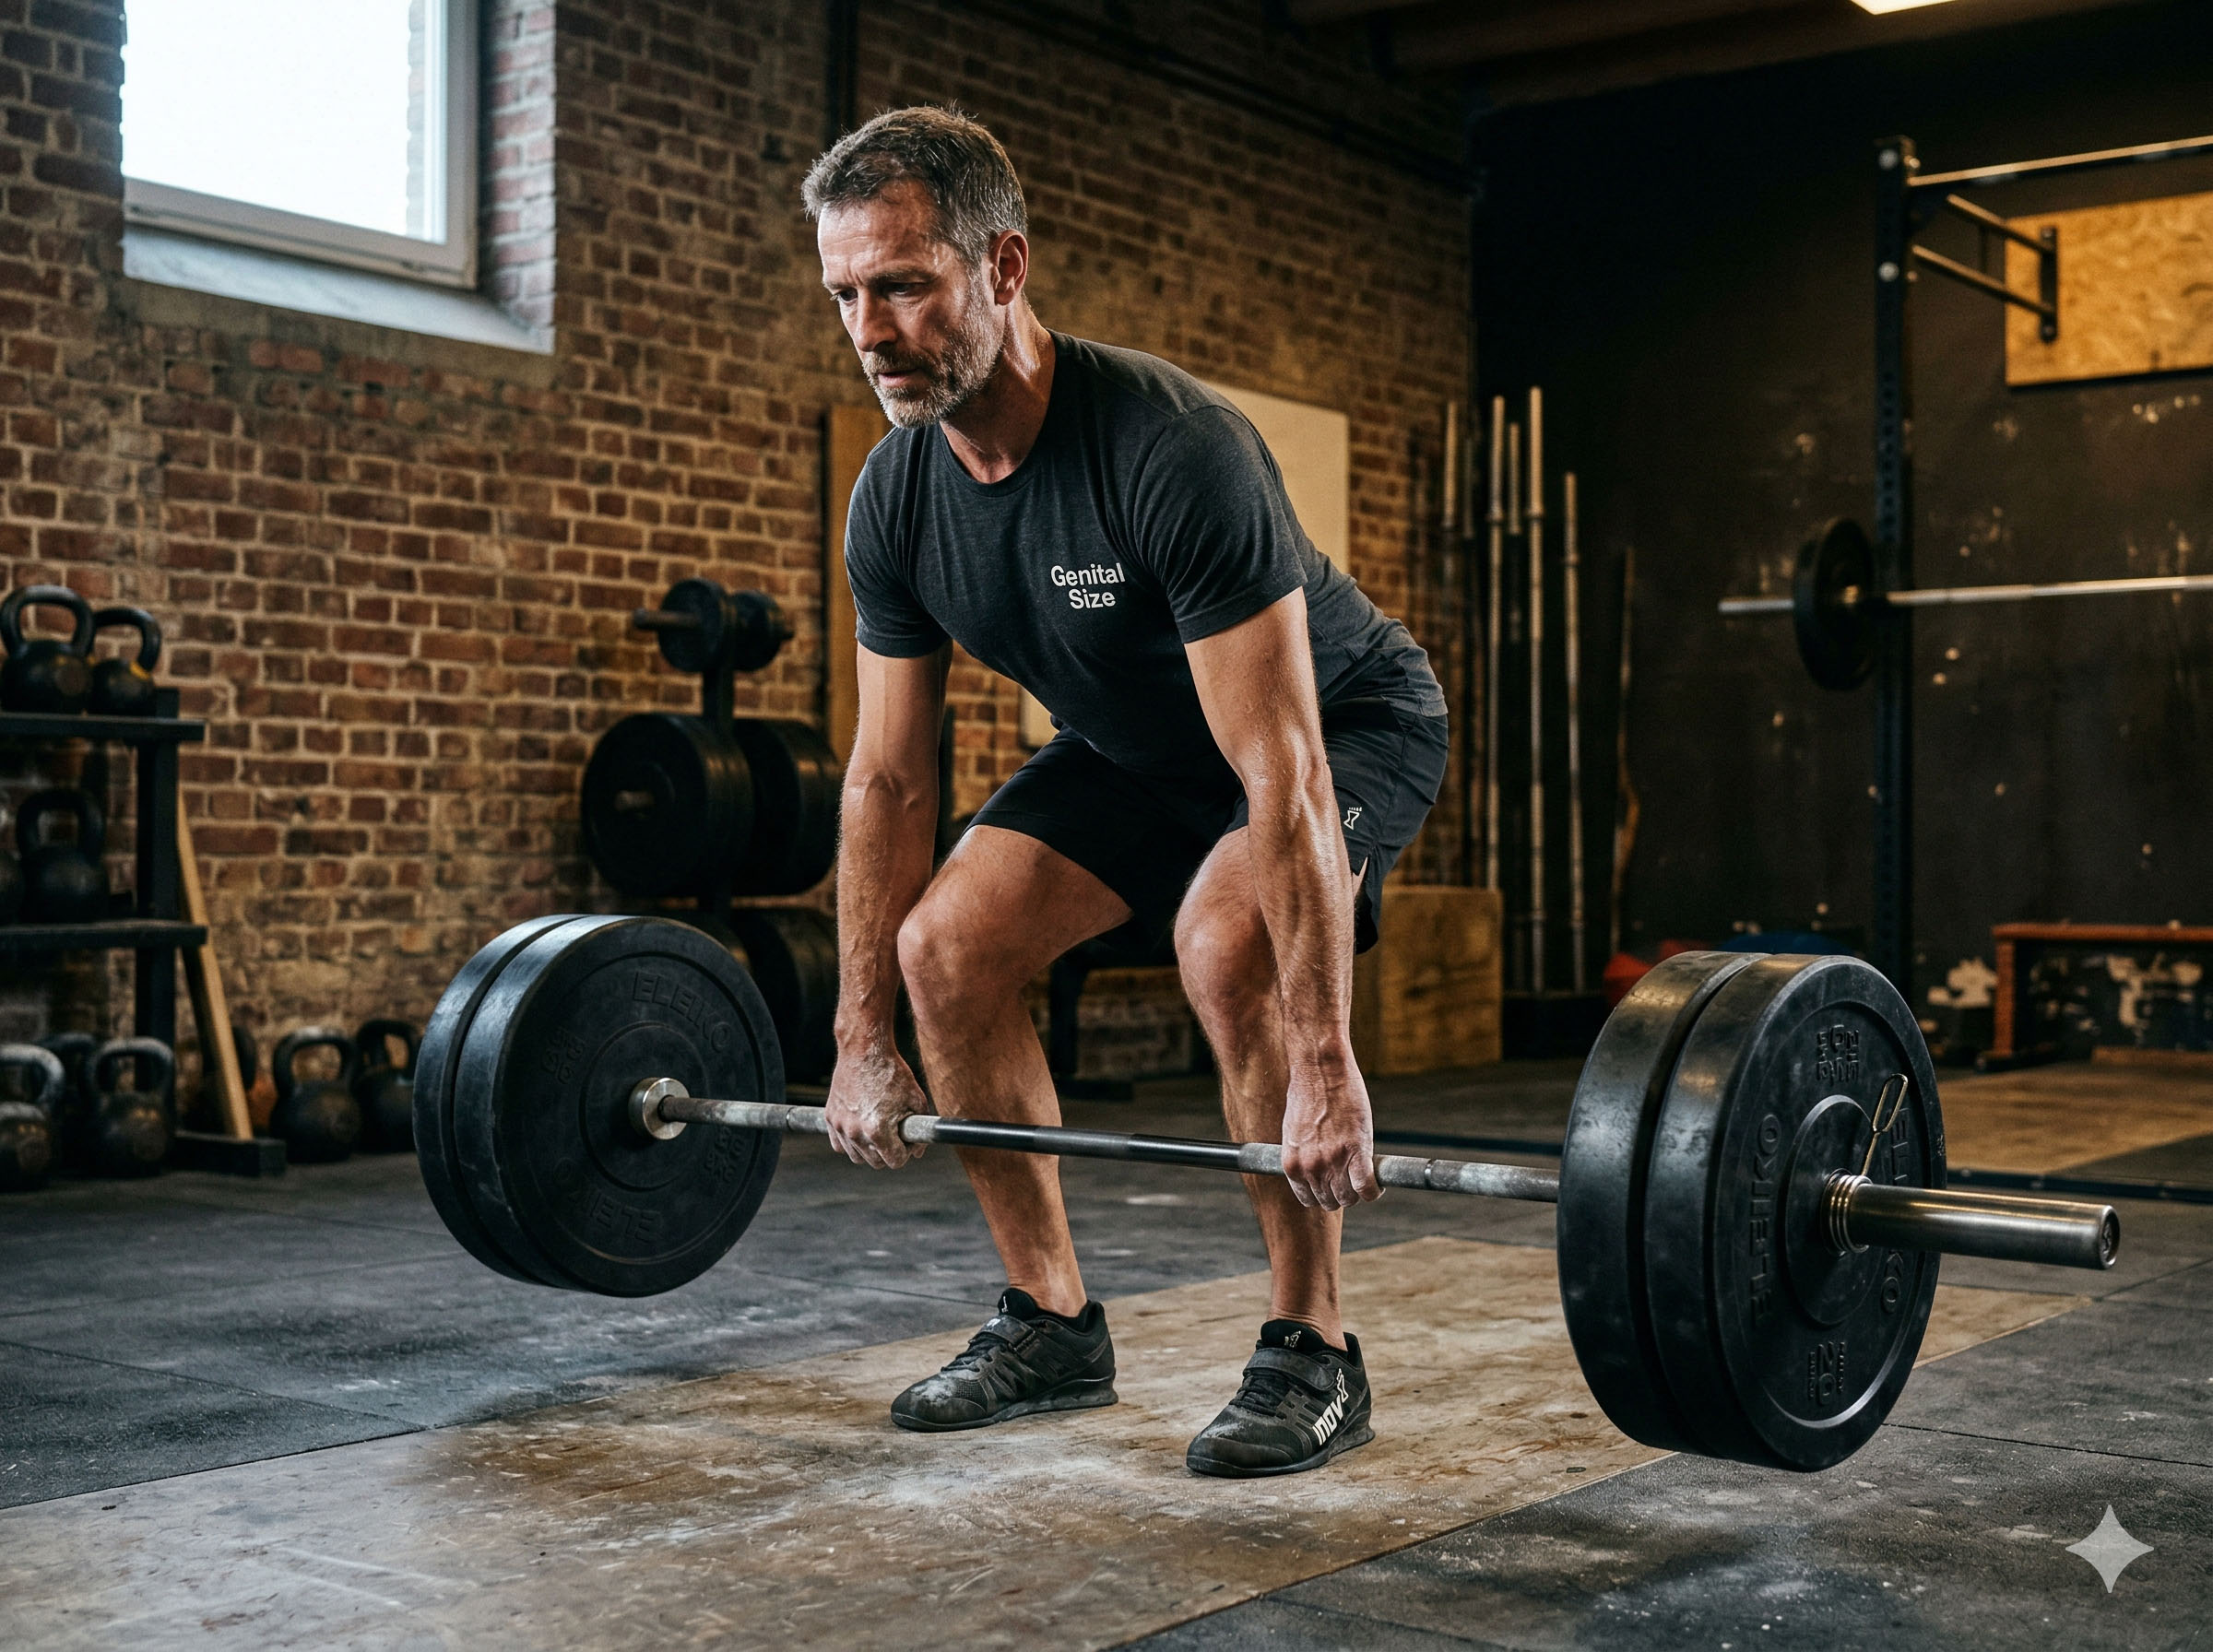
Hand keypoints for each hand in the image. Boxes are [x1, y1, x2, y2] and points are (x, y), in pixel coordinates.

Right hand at [825, 1043, 931, 1168]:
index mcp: (877, 1130)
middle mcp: (855, 1132)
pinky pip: (839, 1145)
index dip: (906, 1152)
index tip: (908, 1139)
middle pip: (876, 1163)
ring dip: (870, 1149)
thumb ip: (919, 1129)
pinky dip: (850, 1142)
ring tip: (879, 1129)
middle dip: (889, 1151)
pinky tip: (862, 1128)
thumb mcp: (916, 1100)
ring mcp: (840, 1126)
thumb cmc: (892, 1072)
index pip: (895, 1161)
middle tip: (895, 1134)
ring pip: (857, 1157)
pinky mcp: (830, 1118)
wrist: (865, 1050)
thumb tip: (917, 1151)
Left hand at [1279, 1053, 1380, 1210]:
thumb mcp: (1295, 1131)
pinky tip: (1377, 1183)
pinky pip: (1367, 1187)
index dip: (1324, 1194)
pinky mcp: (1356, 1152)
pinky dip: (1374, 1190)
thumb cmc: (1309, 1093)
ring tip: (1366, 1179)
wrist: (1321, 1069)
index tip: (1334, 1185)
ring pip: (1350, 1198)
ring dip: (1359, 1192)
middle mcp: (1310, 1167)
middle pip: (1331, 1202)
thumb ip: (1304, 1154)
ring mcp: (1332, 1161)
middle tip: (1352, 1179)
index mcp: (1292, 1164)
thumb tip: (1318, 1168)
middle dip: (1342, 1193)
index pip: (1309, 1199)